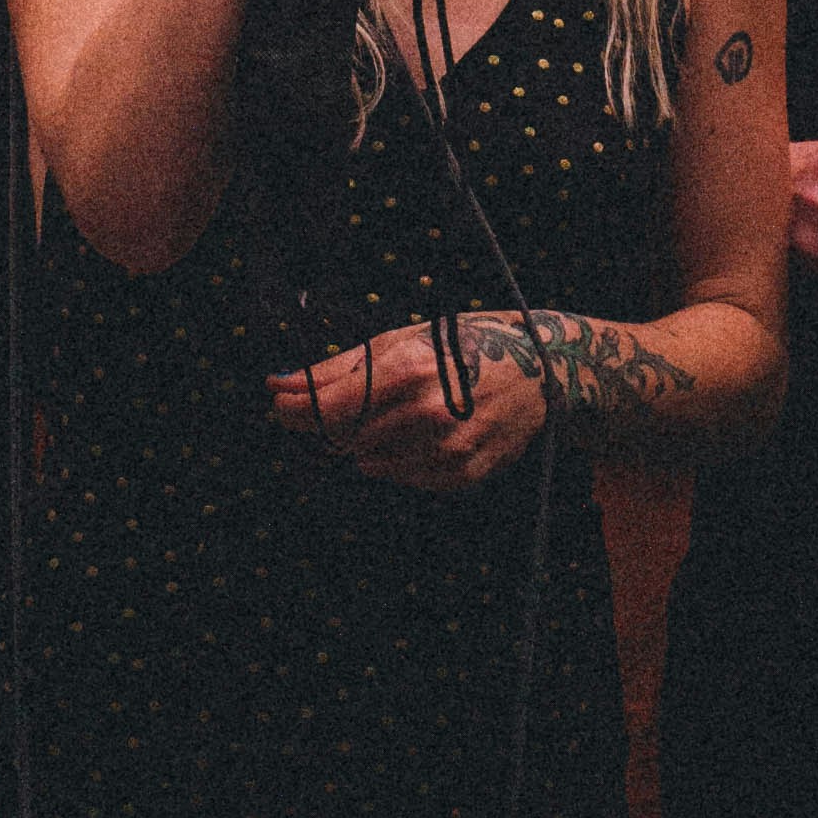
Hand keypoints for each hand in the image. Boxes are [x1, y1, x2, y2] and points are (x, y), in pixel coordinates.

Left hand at [266, 314, 549, 488]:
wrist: (538, 369)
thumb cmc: (461, 346)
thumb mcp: (400, 341)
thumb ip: (337, 369)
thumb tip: (279, 384)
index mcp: (408, 372)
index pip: (328, 409)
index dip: (295, 409)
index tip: (280, 402)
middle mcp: (427, 415)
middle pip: (344, 438)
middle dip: (335, 422)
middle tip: (349, 402)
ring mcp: (447, 450)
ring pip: (369, 461)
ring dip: (369, 441)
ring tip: (401, 412)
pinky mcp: (461, 475)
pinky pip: (402, 476)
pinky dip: (400, 457)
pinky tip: (424, 432)